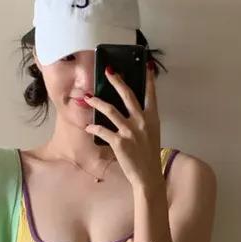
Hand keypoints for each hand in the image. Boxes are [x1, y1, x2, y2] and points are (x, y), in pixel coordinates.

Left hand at [82, 62, 162, 190]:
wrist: (148, 176)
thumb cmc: (149, 155)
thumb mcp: (151, 134)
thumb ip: (143, 120)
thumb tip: (131, 109)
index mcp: (152, 118)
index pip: (150, 94)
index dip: (148, 79)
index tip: (146, 65)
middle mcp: (141, 122)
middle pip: (128, 95)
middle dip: (117, 81)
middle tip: (108, 71)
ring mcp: (130, 132)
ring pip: (110, 110)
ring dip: (97, 101)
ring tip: (88, 97)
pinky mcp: (119, 142)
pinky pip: (102, 130)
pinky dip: (94, 127)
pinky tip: (88, 126)